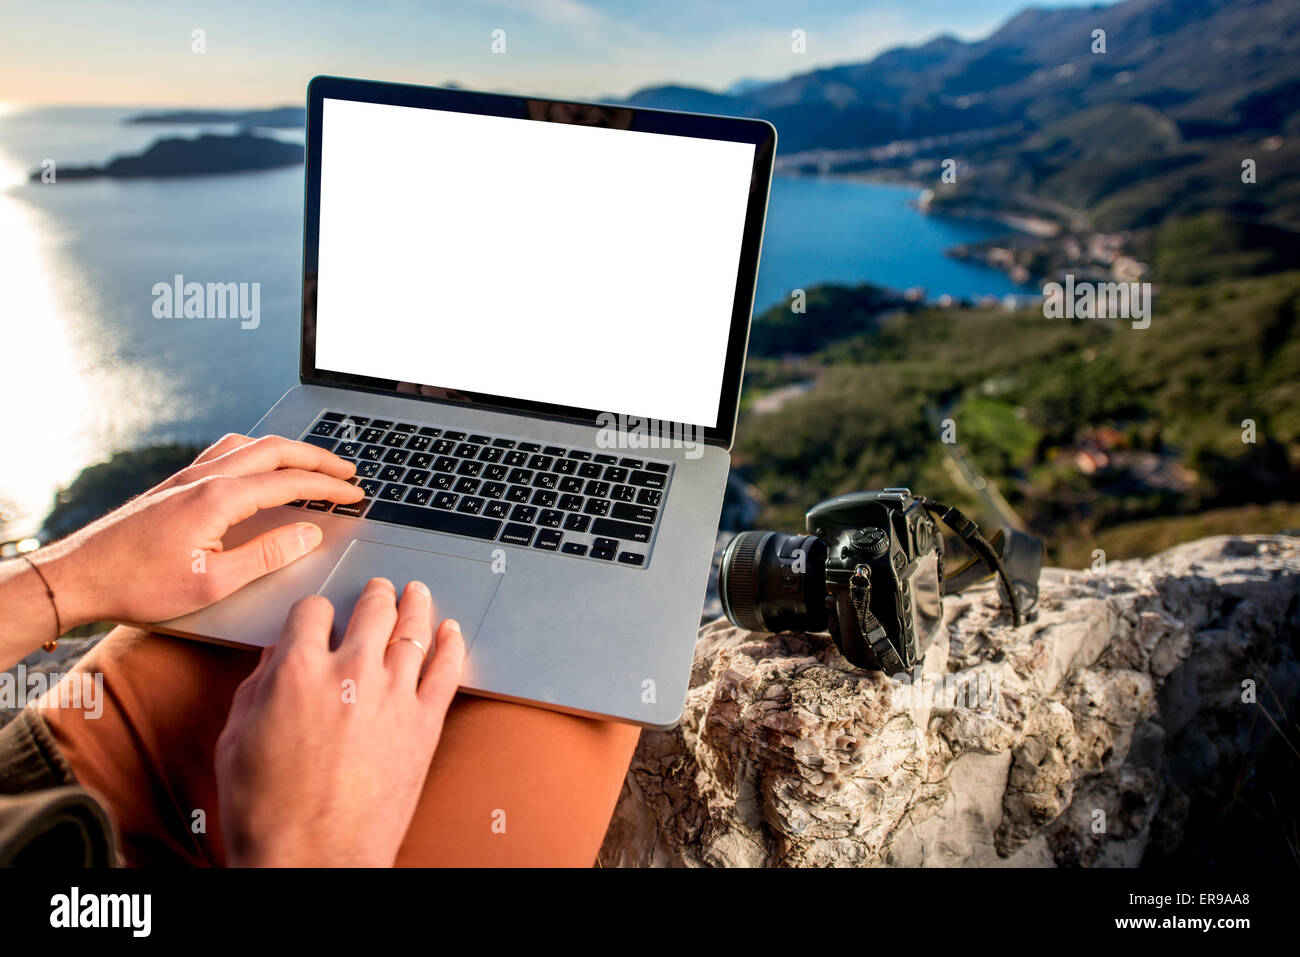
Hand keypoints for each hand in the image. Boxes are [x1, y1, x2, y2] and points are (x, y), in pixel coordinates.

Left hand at [37, 433, 363, 628]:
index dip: (329, 487)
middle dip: (318, 458)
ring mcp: (186, 477)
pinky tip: (257, 466)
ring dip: (288, 450)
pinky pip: (225, 452)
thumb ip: (267, 555)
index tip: (355, 494)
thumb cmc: (137, 585)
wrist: (78, 576)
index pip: (290, 482)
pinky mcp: (174, 485)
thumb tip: (307, 535)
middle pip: (276, 450)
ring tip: (310, 463)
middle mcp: (204, 478)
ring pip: (250, 444)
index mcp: (219, 498)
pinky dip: (256, 451)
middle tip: (348, 470)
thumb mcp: (213, 582)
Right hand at [215, 578, 464, 866]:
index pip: (312, 609)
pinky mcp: (425, 723)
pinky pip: (447, 670)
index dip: (313, 610)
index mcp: (298, 670)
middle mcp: (351, 672)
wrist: (312, 859)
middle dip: (373, 594)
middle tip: (378, 589)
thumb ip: (258, 686)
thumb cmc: (267, 810)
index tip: (318, 616)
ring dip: (414, 604)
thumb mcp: (237, 738)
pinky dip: (451, 644)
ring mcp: (394, 695)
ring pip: (412, 629)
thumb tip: (275, 659)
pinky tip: (451, 632)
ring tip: (415, 592)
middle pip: (370, 609)